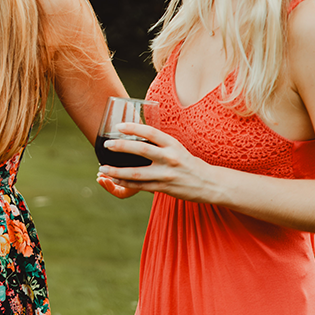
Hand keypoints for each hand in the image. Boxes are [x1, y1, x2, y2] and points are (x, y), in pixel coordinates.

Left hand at [94, 122, 226, 204]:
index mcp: (173, 144)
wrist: (211, 183)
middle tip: (106, 144)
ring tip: (103, 167)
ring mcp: (167, 174)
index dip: (133, 128)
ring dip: (117, 170)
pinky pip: (141, 186)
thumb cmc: (190, 163)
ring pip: (137, 173)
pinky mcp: (165, 188)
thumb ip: (160, 143)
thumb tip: (137, 133)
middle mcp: (170, 158)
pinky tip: (114, 179)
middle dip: (121, 147)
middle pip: (141, 150)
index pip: (150, 133)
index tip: (118, 126)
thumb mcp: (177, 148)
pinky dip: (125, 182)